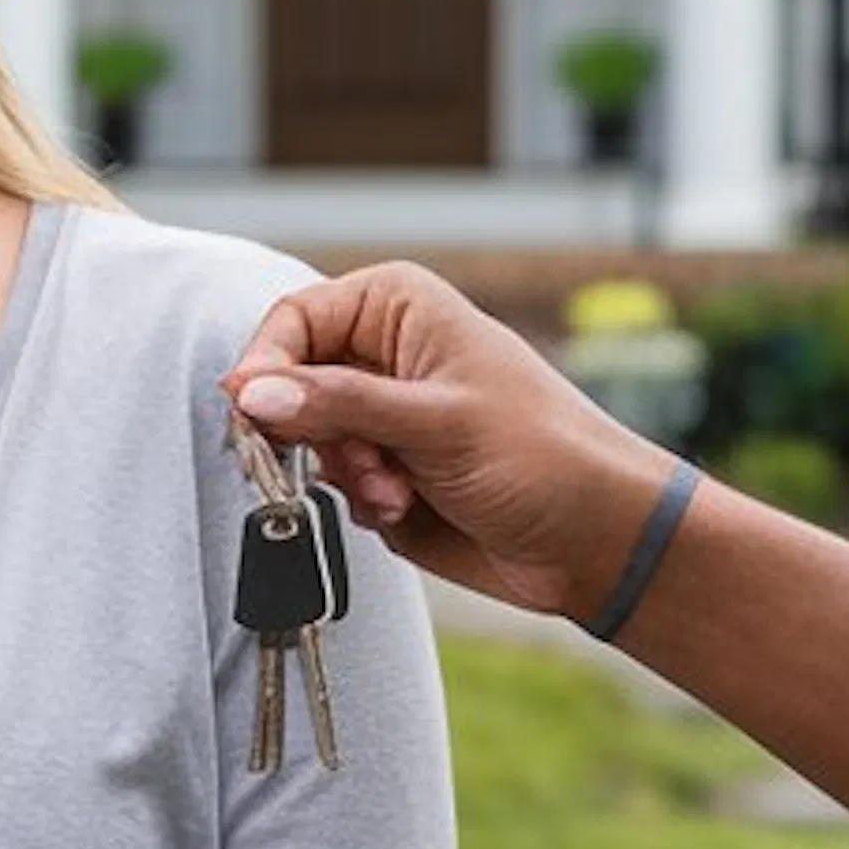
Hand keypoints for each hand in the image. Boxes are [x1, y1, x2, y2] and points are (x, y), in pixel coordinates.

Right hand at [229, 261, 673, 620]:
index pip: (294, 320)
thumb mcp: (437, 421)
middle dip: (316, 434)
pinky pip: (333, 484)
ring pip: (307, 441)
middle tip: (358, 464)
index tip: (253, 414)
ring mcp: (382, 416)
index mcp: (397, 308)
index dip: (266, 367)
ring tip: (398, 492)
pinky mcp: (385, 471)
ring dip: (346, 475)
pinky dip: (360, 503)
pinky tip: (405, 507)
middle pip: (289, 383)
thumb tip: (251, 393)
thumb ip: (339, 404)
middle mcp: (382, 354)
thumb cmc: (545, 456)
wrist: (596, 541)